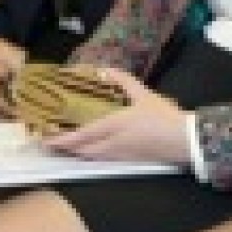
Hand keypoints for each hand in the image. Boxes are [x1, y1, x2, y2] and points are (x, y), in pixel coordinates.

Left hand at [42, 68, 190, 164]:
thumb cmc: (165, 116)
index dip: (62, 138)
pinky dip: (87, 155)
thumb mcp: (144, 94)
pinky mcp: (126, 161)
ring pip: (89, 156)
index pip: (82, 134)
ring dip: (73, 152)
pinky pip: (100, 159)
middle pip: (81, 149)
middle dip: (62, 147)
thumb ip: (122, 80)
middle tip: (47, 141)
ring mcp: (119, 155)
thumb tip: (101, 70)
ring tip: (62, 145)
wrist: (185, 140)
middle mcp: (113, 143)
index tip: (45, 137)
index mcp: (116, 125)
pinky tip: (85, 151)